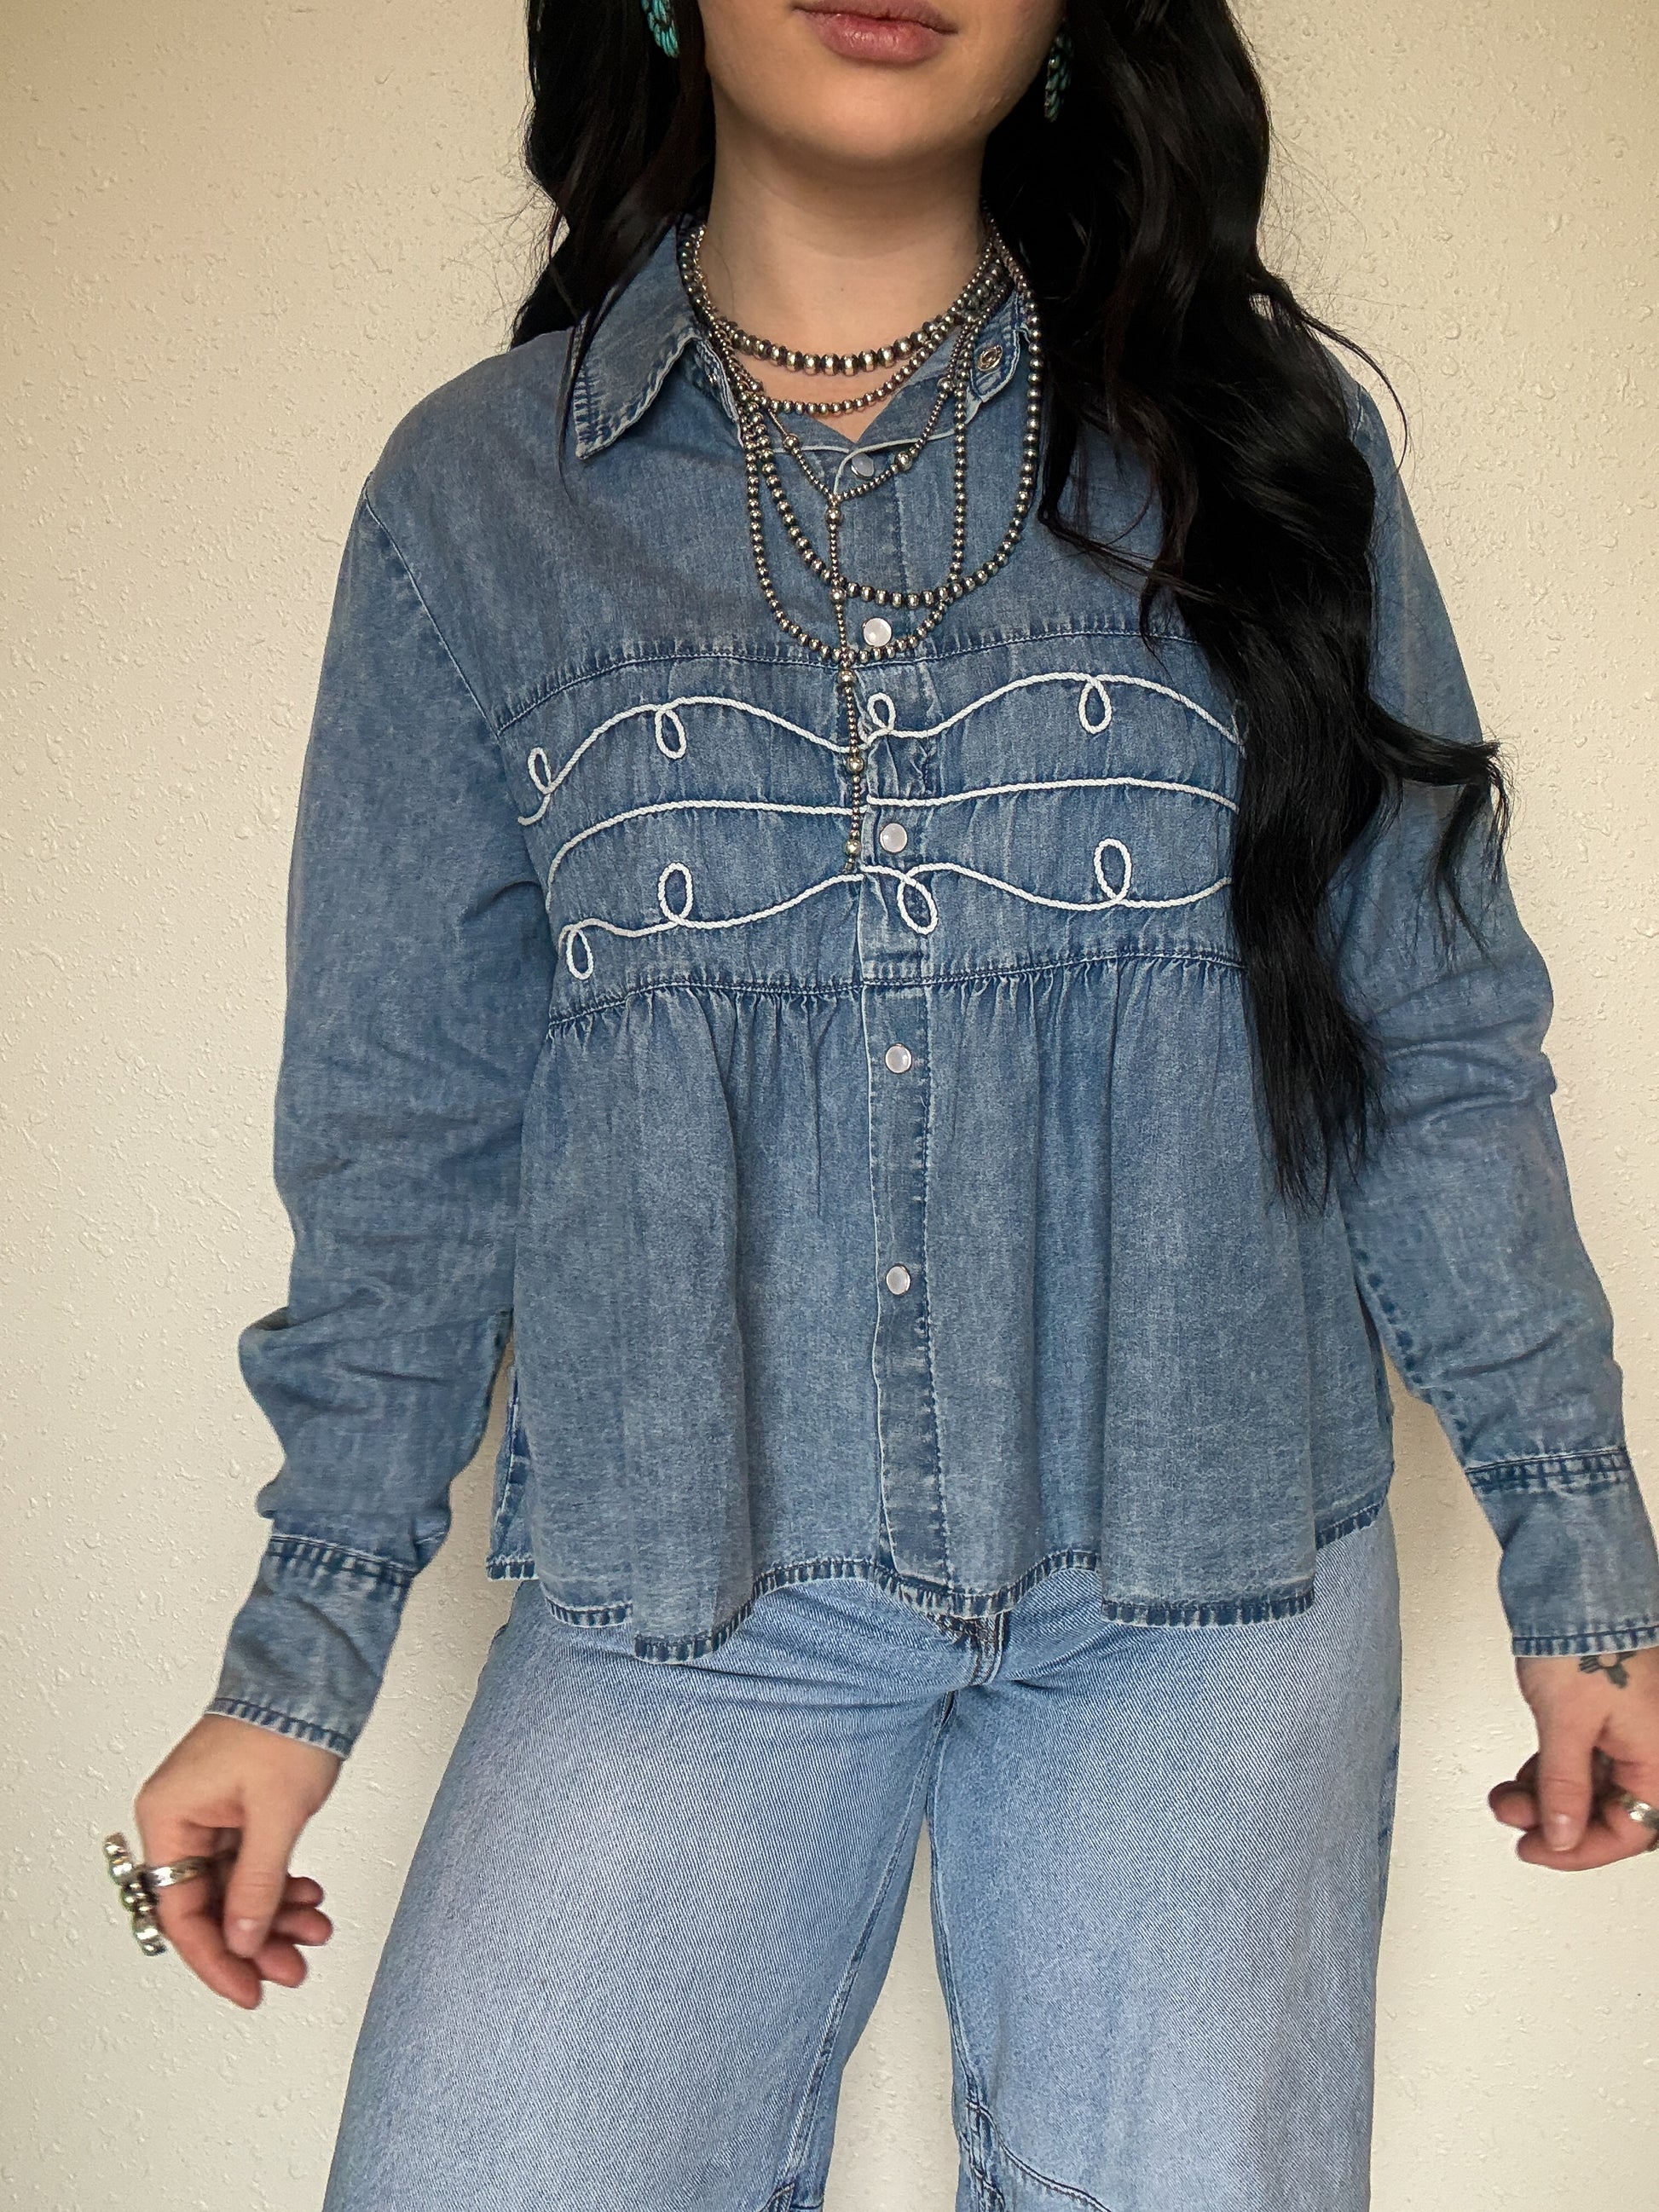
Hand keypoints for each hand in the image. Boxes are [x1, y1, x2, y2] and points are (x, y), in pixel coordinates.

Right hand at [132, 1713, 342, 2005]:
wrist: (311, 1676)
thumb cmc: (283, 1724)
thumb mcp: (276, 1815)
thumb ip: (258, 1884)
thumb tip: (243, 1941)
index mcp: (169, 1816)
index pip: (181, 1912)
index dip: (216, 1958)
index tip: (247, 1988)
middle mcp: (181, 1818)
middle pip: (209, 1905)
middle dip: (254, 1940)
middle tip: (291, 1967)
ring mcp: (210, 1814)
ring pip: (235, 1889)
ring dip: (274, 1915)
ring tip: (314, 1930)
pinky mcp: (238, 1810)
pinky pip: (251, 1865)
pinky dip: (280, 1885)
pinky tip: (308, 1900)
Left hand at [1489, 1644, 1658, 1869]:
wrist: (1578, 1585)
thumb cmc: (1587, 1638)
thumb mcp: (1567, 1723)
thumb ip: (1564, 1784)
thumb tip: (1561, 1834)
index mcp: (1658, 1759)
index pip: (1628, 1830)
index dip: (1578, 1848)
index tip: (1534, 1848)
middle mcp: (1650, 1748)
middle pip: (1609, 1811)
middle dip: (1556, 1821)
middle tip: (1513, 1820)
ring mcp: (1626, 1730)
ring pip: (1591, 1786)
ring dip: (1547, 1798)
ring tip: (1505, 1798)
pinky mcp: (1603, 1713)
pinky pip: (1581, 1759)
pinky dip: (1551, 1772)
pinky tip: (1521, 1781)